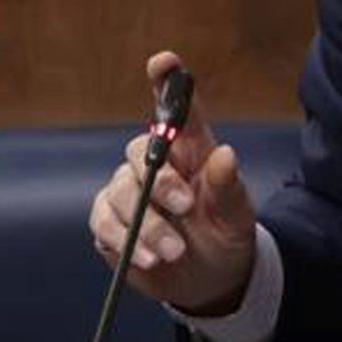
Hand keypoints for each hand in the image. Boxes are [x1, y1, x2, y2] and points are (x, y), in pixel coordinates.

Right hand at [87, 48, 257, 315]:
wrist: (211, 280)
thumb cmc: (226, 235)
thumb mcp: (237, 215)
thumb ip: (229, 186)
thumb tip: (225, 155)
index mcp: (192, 152)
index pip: (177, 111)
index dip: (167, 82)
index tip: (163, 61)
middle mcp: (157, 165)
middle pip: (141, 150)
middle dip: (160, 181)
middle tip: (186, 209)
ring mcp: (129, 192)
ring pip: (121, 190)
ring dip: (147, 223)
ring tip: (175, 252)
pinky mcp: (109, 222)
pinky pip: (104, 222)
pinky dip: (124, 240)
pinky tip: (149, 259)